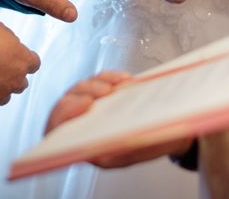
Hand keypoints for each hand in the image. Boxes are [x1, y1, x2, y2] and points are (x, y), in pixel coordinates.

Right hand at [0, 19, 40, 117]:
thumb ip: (7, 38)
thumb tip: (6, 41)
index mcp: (23, 60)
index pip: (33, 63)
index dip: (26, 60)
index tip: (20, 57)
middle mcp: (15, 80)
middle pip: (21, 83)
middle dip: (13, 77)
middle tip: (0, 69)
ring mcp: (0, 94)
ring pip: (5, 97)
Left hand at [46, 71, 193, 167]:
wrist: (173, 131)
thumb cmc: (153, 144)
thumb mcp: (139, 151)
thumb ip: (118, 152)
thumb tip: (99, 150)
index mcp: (84, 143)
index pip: (56, 128)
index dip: (64, 114)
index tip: (86, 104)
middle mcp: (83, 123)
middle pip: (67, 102)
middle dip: (84, 92)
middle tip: (105, 91)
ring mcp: (92, 106)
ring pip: (82, 88)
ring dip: (98, 83)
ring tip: (120, 84)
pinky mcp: (105, 93)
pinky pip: (99, 80)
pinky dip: (110, 77)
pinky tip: (125, 79)